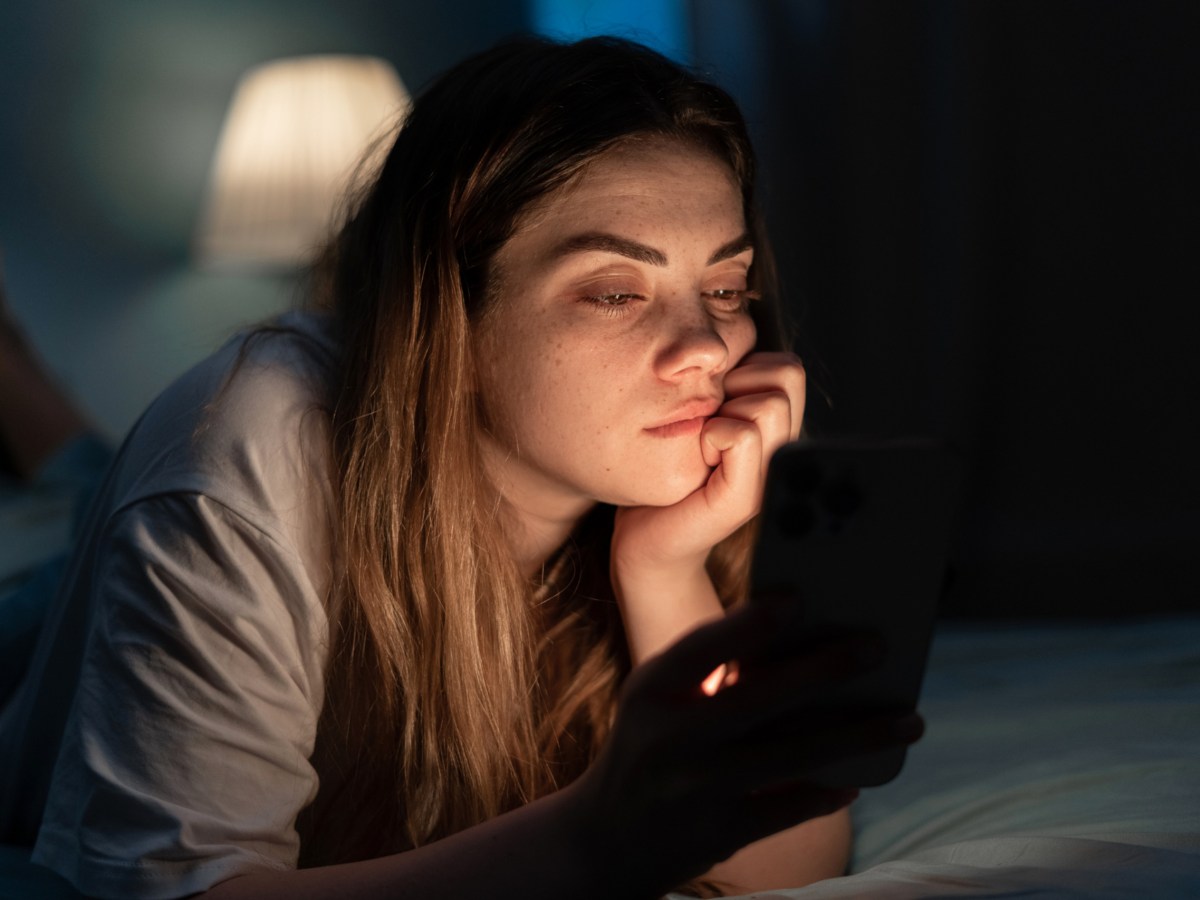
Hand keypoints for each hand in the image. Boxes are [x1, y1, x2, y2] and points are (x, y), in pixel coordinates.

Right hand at [566, 602, 922, 896]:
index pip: (702, 648)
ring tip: (909, 719)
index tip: (798, 598)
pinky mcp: (721, 833)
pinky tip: (858, 778)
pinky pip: (791, 808)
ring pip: (795, 755)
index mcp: (652, 690)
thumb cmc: (649, 745)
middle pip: (762, 697)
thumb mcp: (657, 698)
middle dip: (826, 668)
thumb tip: (804, 641)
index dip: (750, 623)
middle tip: (878, 646)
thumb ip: (710, 668)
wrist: (604, 839)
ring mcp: (698, 789)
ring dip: (860, 734)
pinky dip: (829, 791)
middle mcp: (672, 738)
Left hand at [612, 352, 804, 578]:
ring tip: (704, 443)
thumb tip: (726, 338)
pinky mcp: (744, 499)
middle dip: (738, 384)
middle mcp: (784, 453)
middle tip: (708, 422)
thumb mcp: (701, 415)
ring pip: (769, 402)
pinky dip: (712, 435)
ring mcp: (770, 478)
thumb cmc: (667, 471)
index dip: (744, 371)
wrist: (645, 540)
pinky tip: (698, 458)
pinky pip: (742, 435)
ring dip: (724, 411)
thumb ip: (725, 384)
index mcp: (778, 431)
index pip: (786, 366)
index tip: (714, 405)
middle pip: (786, 374)